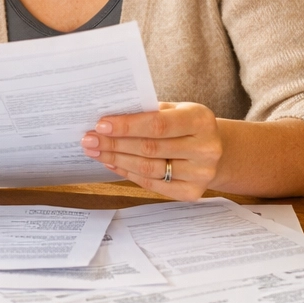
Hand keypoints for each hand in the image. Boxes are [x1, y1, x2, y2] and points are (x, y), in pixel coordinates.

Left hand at [80, 102, 222, 200]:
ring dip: (116, 159)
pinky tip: (112, 163)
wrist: (214, 149)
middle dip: (114, 144)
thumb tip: (108, 119)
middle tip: (89, 139)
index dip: (127, 126)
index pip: (158, 124)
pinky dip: (128, 173)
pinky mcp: (191, 193)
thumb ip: (148, 111)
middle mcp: (205, 149)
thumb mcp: (175, 110)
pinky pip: (152, 184)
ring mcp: (200, 174)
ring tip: (96, 151)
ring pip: (148, 168)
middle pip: (150, 148)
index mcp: (201, 121)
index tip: (101, 125)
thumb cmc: (187, 125)